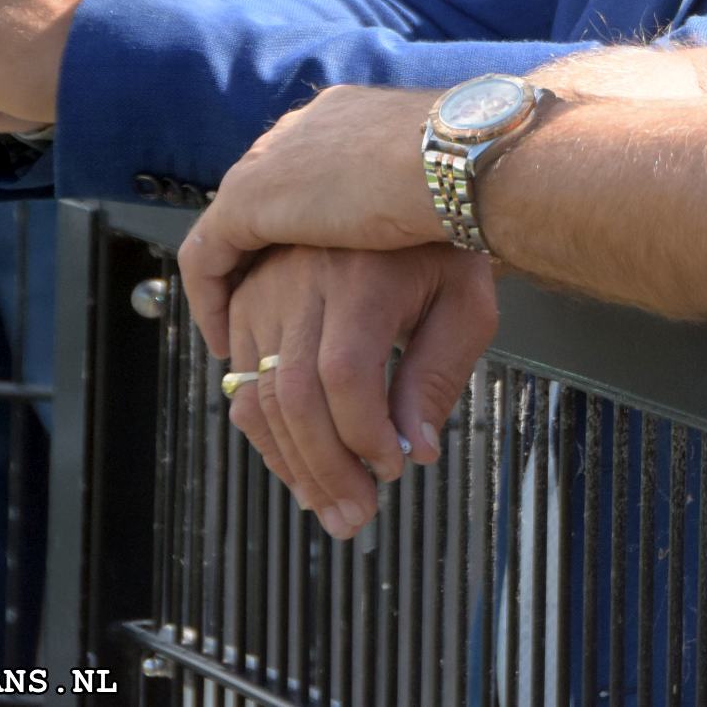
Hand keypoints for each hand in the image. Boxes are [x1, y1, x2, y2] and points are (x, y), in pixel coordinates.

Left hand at [180, 83, 445, 359]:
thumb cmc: (471, 182)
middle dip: (266, 260)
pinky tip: (230, 342)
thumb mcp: (438, 197)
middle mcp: (300, 132)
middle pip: (265, 200)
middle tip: (276, 314)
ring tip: (249, 339)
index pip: (307, 170)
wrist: (458, 160)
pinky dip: (213, 299)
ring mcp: (271, 161)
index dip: (305, 223)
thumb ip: (418, 220)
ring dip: (239, 287)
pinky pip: (209, 255)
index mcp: (346, 120)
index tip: (314, 274)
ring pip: (233, 233)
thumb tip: (423, 270)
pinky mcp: (249, 196)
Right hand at [225, 245, 497, 539]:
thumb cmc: (443, 252)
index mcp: (361, 273)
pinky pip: (241, 384)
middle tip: (357, 516)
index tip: (395, 468)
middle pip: (294, 393)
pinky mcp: (245, 304)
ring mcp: (264, 290)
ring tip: (332, 508)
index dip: (363, 433)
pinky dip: (268, 437)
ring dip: (293, 465)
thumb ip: (439, 375)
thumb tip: (417, 449)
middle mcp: (300, 278)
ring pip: (258, 397)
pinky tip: (302, 470)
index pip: (344, 372)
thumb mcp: (464, 303)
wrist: (404, 190)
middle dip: (325, 467)